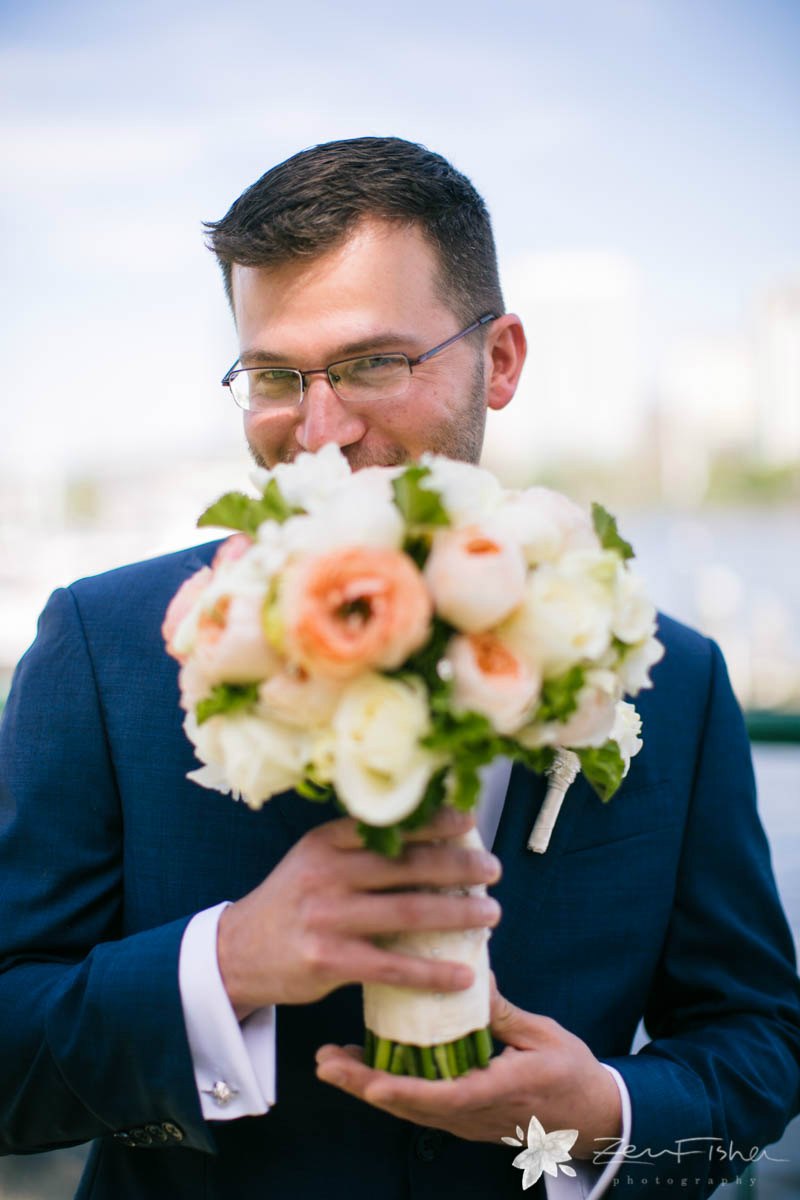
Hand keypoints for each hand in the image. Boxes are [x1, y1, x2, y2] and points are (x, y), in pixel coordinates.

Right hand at [217, 808, 501, 1018]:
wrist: (237, 953)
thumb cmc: (292, 904)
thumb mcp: (314, 861)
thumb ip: (358, 850)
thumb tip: (428, 840)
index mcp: (325, 842)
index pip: (388, 825)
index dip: (433, 821)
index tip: (469, 820)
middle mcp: (327, 873)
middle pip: (407, 865)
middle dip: (458, 865)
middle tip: (493, 870)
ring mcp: (328, 918)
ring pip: (408, 911)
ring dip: (458, 913)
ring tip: (492, 914)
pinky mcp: (330, 960)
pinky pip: (393, 965)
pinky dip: (433, 971)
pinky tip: (464, 974)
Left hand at [315, 974, 620, 1159]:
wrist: (592, 1118)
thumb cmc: (571, 1073)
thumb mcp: (542, 1035)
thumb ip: (502, 1012)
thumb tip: (471, 974)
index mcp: (502, 1090)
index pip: (447, 1097)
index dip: (406, 1090)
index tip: (371, 1080)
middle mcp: (477, 1113)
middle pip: (413, 1107)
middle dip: (365, 1086)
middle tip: (326, 1063)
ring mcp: (467, 1122)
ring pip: (409, 1110)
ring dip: (368, 1087)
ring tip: (331, 1062)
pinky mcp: (462, 1118)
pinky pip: (419, 1106)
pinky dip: (389, 1088)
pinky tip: (364, 1067)